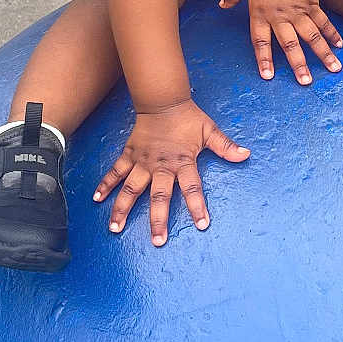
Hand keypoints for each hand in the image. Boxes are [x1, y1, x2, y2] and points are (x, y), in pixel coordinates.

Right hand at [93, 100, 248, 245]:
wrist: (162, 101)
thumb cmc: (188, 118)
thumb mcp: (209, 131)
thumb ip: (225, 146)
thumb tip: (246, 155)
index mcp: (183, 162)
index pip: (192, 188)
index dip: (197, 207)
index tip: (201, 225)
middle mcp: (161, 166)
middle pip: (159, 196)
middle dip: (158, 219)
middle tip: (157, 241)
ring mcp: (143, 162)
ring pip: (131, 188)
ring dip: (122, 208)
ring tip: (115, 228)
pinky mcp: (129, 155)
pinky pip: (115, 172)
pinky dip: (105, 184)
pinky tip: (96, 198)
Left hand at [219, 0, 342, 84]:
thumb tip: (221, 5)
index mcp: (260, 14)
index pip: (261, 41)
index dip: (264, 59)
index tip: (268, 76)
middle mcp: (280, 17)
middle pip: (290, 45)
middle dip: (298, 65)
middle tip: (306, 82)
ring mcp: (299, 13)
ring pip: (311, 37)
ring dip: (322, 54)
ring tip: (333, 68)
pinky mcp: (312, 5)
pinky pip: (323, 22)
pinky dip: (331, 33)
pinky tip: (339, 46)